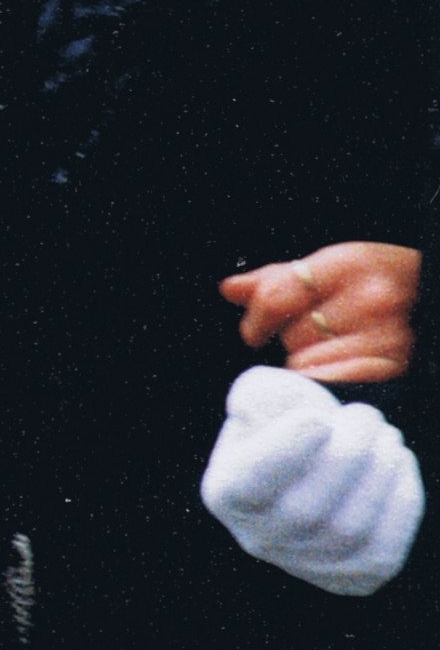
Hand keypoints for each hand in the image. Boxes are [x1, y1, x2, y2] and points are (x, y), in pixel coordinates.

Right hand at [202, 366, 421, 594]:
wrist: (313, 473)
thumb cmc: (288, 427)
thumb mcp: (262, 402)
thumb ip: (262, 395)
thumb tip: (274, 407)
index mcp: (226, 494)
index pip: (247, 488)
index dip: (284, 456)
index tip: (318, 419)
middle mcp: (259, 539)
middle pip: (308, 511)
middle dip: (350, 454)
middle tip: (367, 415)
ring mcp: (308, 565)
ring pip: (351, 529)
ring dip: (381, 472)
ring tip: (386, 436)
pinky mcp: (355, 577)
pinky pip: (385, 546)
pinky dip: (402, 499)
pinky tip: (397, 464)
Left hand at [222, 242, 416, 388]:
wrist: (422, 290)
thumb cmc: (366, 281)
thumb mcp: (323, 269)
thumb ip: (274, 280)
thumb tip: (229, 290)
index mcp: (348, 265)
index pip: (277, 297)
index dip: (256, 319)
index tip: (253, 333)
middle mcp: (372, 299)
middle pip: (293, 335)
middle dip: (293, 338)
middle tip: (317, 332)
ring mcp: (388, 335)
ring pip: (310, 362)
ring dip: (310, 360)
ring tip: (333, 346)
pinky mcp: (395, 366)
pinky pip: (332, 383)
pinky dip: (327, 379)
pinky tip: (338, 367)